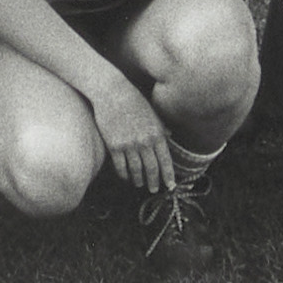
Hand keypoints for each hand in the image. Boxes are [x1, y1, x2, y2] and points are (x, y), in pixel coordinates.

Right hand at [85, 74, 174, 193]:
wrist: (111, 92)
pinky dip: (124, 174)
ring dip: (139, 180)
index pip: (165, 160)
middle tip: (154, 190)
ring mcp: (129, 144)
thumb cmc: (133, 100)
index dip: (168, 175)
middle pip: (152, 168)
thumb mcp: (151, 112)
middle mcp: (144, 141)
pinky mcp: (114, 146)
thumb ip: (161, 126)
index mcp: (156, 133)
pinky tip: (126, 177)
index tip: (170, 186)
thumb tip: (170, 135)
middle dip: (154, 182)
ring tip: (139, 184)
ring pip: (136, 170)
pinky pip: (121, 166)